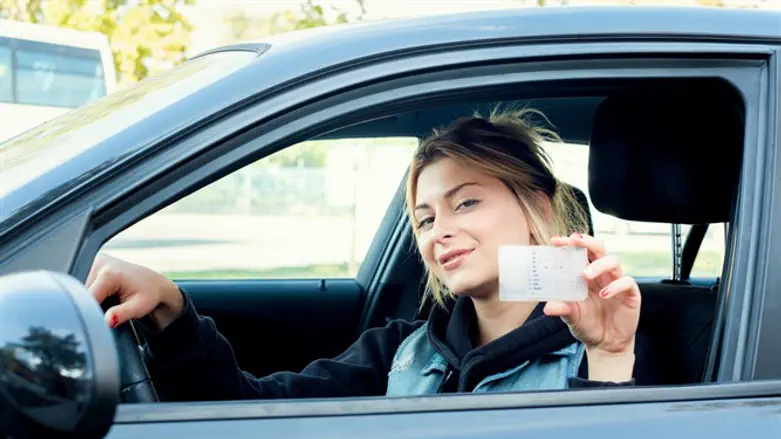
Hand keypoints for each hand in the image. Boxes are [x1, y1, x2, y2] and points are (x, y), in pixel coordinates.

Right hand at [87, 253, 183, 330]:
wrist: (155, 284)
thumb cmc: (149, 295)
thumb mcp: (138, 308)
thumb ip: (121, 314)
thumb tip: (106, 321)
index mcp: (108, 274)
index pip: (87, 299)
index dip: (91, 312)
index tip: (100, 321)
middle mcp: (100, 263)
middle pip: (83, 294)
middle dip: (93, 305)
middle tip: (111, 309)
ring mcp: (96, 261)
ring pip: (83, 290)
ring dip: (93, 300)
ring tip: (111, 301)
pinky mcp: (95, 263)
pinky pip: (87, 285)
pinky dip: (94, 294)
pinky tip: (107, 295)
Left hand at [543, 233, 640, 364]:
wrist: (605, 344)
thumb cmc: (587, 324)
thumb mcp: (571, 316)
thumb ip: (562, 309)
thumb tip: (547, 307)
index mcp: (585, 274)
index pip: (580, 252)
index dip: (570, 244)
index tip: (556, 241)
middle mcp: (602, 274)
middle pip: (599, 249)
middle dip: (587, 242)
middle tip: (574, 241)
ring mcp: (616, 282)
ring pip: (614, 261)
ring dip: (599, 264)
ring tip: (585, 274)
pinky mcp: (630, 294)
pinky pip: (627, 282)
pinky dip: (616, 285)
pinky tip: (604, 294)